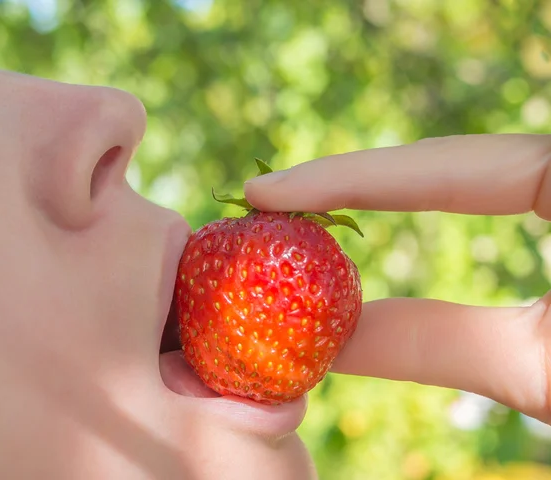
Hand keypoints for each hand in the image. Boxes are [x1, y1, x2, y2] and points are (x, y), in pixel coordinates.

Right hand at [243, 134, 550, 423]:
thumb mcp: (545, 372)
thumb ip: (443, 345)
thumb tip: (335, 346)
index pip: (448, 163)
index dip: (347, 177)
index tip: (262, 191)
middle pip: (447, 161)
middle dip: (355, 179)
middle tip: (272, 199)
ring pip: (468, 177)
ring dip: (387, 195)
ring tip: (309, 216)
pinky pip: (494, 203)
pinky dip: (432, 221)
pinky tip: (392, 236)